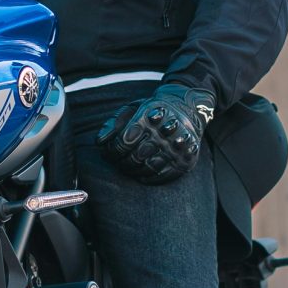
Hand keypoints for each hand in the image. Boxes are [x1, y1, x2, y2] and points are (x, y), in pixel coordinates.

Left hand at [97, 83, 214, 184]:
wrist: (188, 109)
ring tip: (127, 167)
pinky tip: (140, 174)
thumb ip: (113, 123)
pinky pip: (164, 176)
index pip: (125, 140)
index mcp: (150, 115)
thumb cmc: (152, 111)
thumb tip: (99, 142)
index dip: (112, 150)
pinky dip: (148, 178)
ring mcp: (178, 146)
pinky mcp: (187, 159)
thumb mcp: (133, 109)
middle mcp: (166, 130)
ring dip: (133, 171)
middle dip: (121, 162)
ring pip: (149, 167)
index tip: (108, 152)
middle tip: (116, 162)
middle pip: (136, 156)